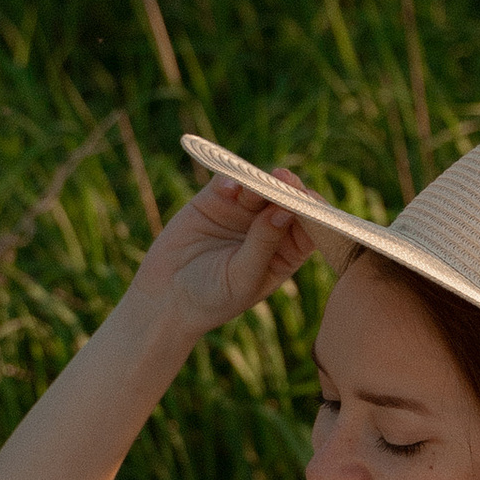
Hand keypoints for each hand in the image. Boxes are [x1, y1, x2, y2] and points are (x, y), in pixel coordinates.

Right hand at [127, 173, 316, 341]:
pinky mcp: (215, 200)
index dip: (312, 213)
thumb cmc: (213, 298)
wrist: (167, 299)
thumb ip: (263, 244)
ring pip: (259, 187)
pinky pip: (227, 182)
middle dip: (288, 190)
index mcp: (287, 252)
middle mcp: (270, 228)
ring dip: (260, 183)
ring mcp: (243, 212)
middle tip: (285, 181)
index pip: (310, 227)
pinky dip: (230, 180)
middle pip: (287, 201)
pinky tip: (230, 187)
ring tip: (257, 185)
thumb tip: (286, 211)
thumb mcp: (243, 277)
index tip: (309, 204)